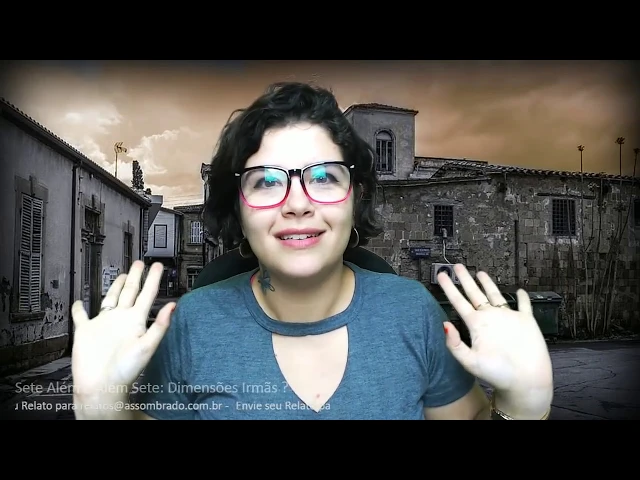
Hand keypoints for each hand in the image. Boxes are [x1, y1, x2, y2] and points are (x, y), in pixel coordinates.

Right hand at [71, 261, 174, 399]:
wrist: (102, 386)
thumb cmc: (126, 370)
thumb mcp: (147, 346)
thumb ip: (160, 326)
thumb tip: (174, 306)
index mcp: (135, 321)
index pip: (147, 295)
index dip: (153, 279)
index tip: (158, 266)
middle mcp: (121, 319)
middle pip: (130, 292)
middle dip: (136, 277)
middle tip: (141, 263)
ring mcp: (104, 324)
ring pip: (110, 299)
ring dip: (115, 287)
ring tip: (122, 275)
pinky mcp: (86, 331)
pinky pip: (81, 317)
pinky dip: (79, 309)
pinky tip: (79, 302)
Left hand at [438, 264, 552, 416]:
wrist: (524, 382)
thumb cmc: (497, 375)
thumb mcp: (470, 361)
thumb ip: (455, 344)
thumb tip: (444, 324)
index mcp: (476, 326)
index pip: (459, 302)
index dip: (449, 288)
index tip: (441, 275)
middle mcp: (490, 319)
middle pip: (474, 294)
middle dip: (465, 280)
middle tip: (456, 266)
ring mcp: (507, 319)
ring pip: (495, 295)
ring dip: (488, 284)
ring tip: (479, 272)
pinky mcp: (525, 322)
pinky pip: (523, 306)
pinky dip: (522, 298)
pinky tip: (519, 291)